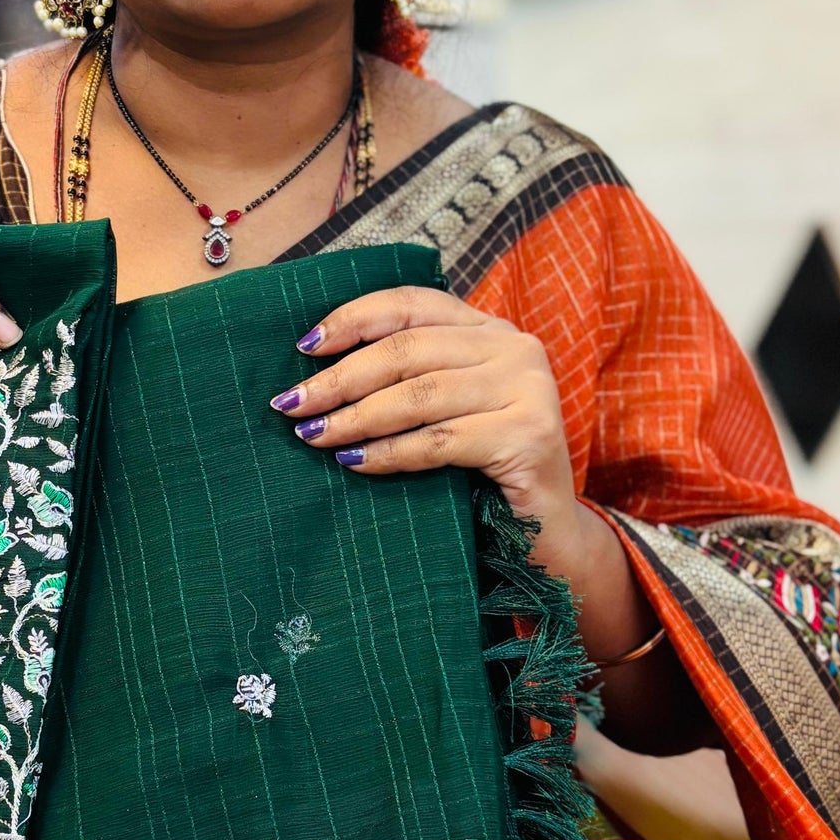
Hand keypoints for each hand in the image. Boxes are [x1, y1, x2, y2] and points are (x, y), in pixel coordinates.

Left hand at [269, 285, 577, 528]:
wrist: (546, 534)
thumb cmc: (481, 472)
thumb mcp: (445, 410)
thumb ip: (407, 381)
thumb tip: (316, 375)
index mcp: (489, 329)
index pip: (412, 304)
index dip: (354, 319)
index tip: (304, 347)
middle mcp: (514, 347)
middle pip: (408, 350)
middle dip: (341, 378)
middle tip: (293, 405)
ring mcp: (527, 388)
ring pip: (420, 395)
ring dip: (357, 417)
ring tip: (314, 435)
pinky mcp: (529, 434)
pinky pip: (440, 440)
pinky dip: (390, 452)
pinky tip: (355, 462)